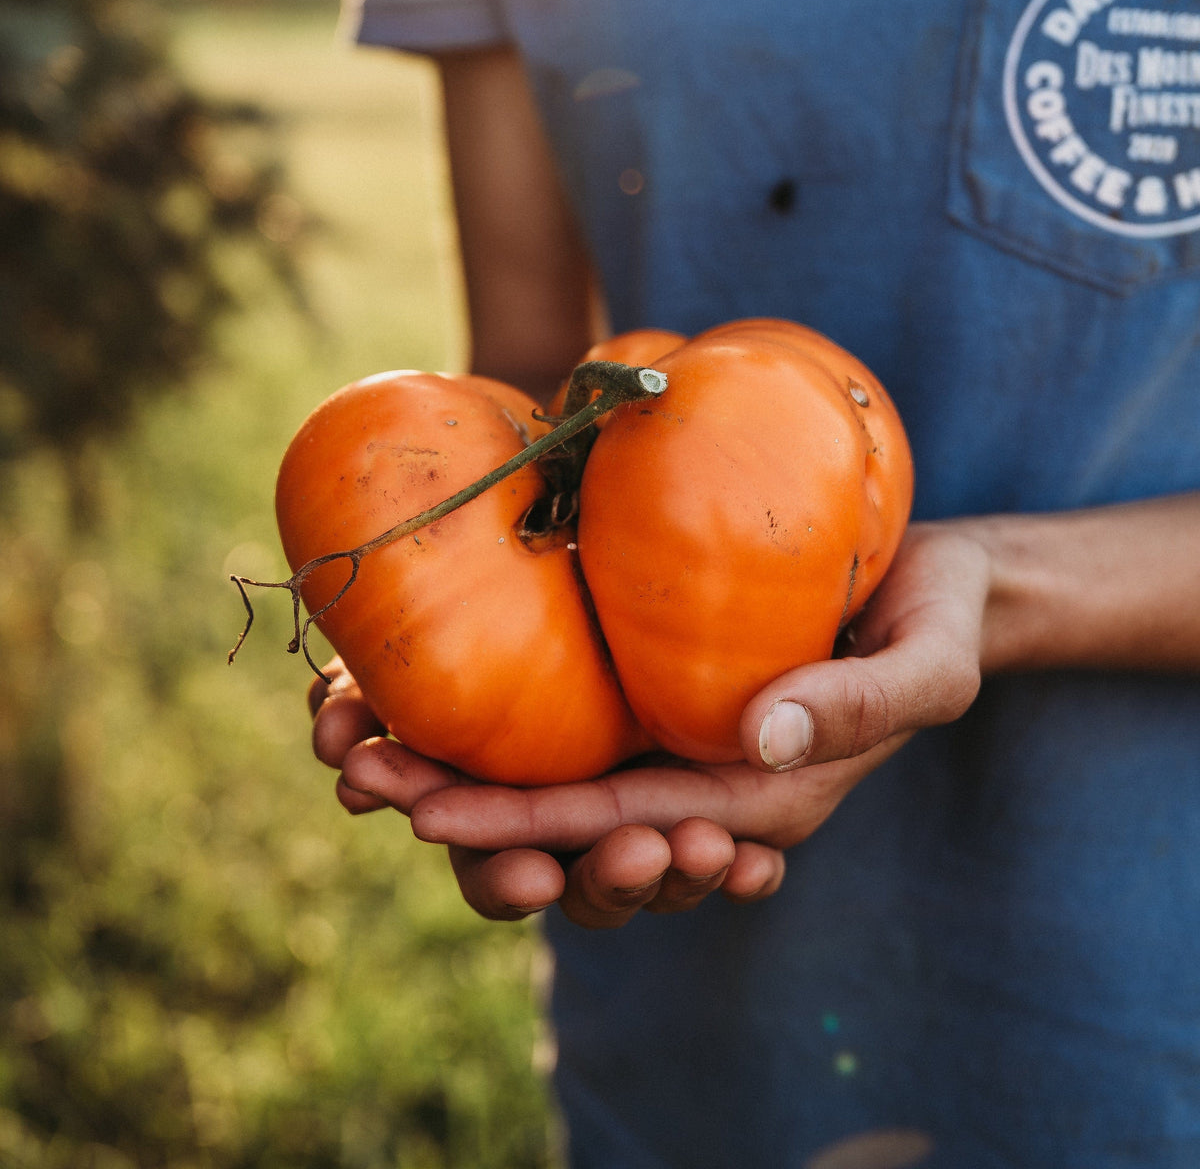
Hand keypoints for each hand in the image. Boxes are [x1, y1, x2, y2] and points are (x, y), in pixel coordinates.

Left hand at [310, 523, 990, 926]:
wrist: (932, 585)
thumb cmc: (936, 621)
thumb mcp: (925, 665)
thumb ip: (858, 706)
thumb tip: (760, 737)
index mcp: (756, 797)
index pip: (626, 822)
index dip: (524, 821)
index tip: (425, 808)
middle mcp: (700, 781)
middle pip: (567, 820)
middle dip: (462, 809)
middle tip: (360, 777)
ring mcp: (678, 742)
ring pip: (557, 780)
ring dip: (461, 770)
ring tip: (365, 746)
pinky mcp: (666, 696)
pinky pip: (576, 728)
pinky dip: (502, 728)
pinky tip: (430, 704)